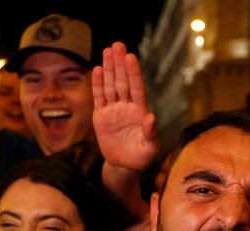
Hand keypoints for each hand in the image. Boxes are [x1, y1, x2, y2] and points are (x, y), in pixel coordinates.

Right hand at [91, 42, 158, 172]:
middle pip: (123, 81)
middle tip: (118, 45)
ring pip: (110, 85)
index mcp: (140, 111)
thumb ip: (151, 133)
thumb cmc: (141, 157)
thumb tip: (151, 117)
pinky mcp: (101, 115)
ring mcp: (113, 109)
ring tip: (107, 51)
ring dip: (109, 68)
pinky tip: (98, 69)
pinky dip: (98, 84)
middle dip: (120, 63)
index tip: (131, 57)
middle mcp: (127, 106)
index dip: (133, 73)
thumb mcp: (150, 148)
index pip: (136, 88)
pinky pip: (99, 97)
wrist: (124, 166)